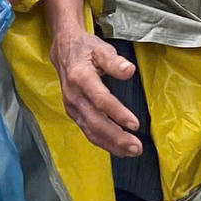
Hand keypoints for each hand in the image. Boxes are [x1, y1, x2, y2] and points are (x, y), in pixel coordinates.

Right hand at [49, 24, 142, 157]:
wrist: (63, 50)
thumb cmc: (86, 49)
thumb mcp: (101, 48)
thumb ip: (115, 61)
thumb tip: (129, 70)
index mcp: (80, 77)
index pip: (100, 100)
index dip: (117, 113)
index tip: (135, 124)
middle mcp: (73, 96)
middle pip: (95, 122)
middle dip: (116, 137)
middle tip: (136, 147)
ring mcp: (71, 106)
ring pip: (90, 131)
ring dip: (111, 144)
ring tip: (131, 151)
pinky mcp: (73, 113)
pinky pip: (87, 131)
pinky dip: (103, 142)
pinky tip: (117, 148)